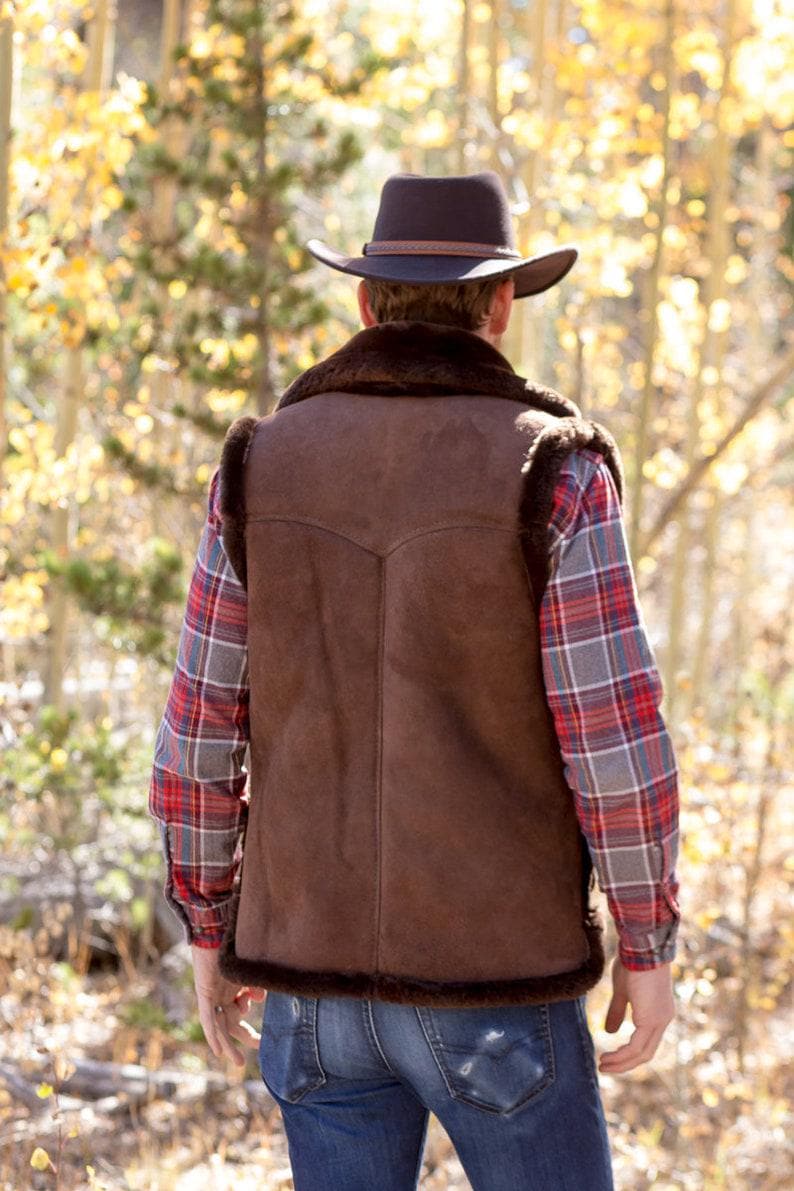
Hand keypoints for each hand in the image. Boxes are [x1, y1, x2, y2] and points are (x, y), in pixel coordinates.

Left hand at [191, 943, 265, 1066]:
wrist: (216, 925)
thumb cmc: (234, 941)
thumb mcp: (250, 968)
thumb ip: (255, 984)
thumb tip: (259, 999)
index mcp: (231, 987)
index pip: (239, 1012)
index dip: (248, 1025)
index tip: (263, 1038)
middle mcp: (221, 993)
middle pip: (231, 1022)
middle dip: (244, 1036)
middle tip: (259, 1044)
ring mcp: (212, 994)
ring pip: (220, 1025)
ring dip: (228, 1044)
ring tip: (237, 1062)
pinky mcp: (205, 993)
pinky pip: (208, 1018)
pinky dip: (213, 1034)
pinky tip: (218, 1051)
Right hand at [598, 955, 675, 1074]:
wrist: (641, 949)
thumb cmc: (632, 964)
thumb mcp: (622, 991)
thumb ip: (618, 1012)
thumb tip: (610, 1032)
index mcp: (658, 1013)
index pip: (646, 1042)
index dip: (629, 1053)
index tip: (611, 1057)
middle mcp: (662, 1020)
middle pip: (646, 1053)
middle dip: (625, 1064)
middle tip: (605, 1067)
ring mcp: (659, 1021)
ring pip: (643, 1054)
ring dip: (621, 1063)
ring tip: (602, 1065)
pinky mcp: (652, 1020)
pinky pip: (637, 1046)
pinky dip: (622, 1055)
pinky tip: (608, 1057)